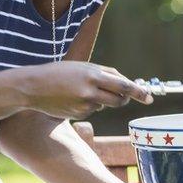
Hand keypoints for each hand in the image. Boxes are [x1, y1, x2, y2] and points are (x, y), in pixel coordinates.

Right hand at [21, 61, 152, 119]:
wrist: (32, 87)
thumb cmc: (60, 73)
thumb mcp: (83, 67)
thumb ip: (105, 74)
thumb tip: (126, 83)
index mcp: (93, 75)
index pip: (123, 85)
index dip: (138, 92)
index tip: (150, 98)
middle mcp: (90, 91)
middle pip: (119, 100)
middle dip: (125, 99)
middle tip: (125, 96)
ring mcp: (83, 105)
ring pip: (106, 105)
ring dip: (103, 100)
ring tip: (84, 91)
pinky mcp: (78, 115)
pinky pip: (92, 111)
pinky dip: (89, 106)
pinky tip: (73, 99)